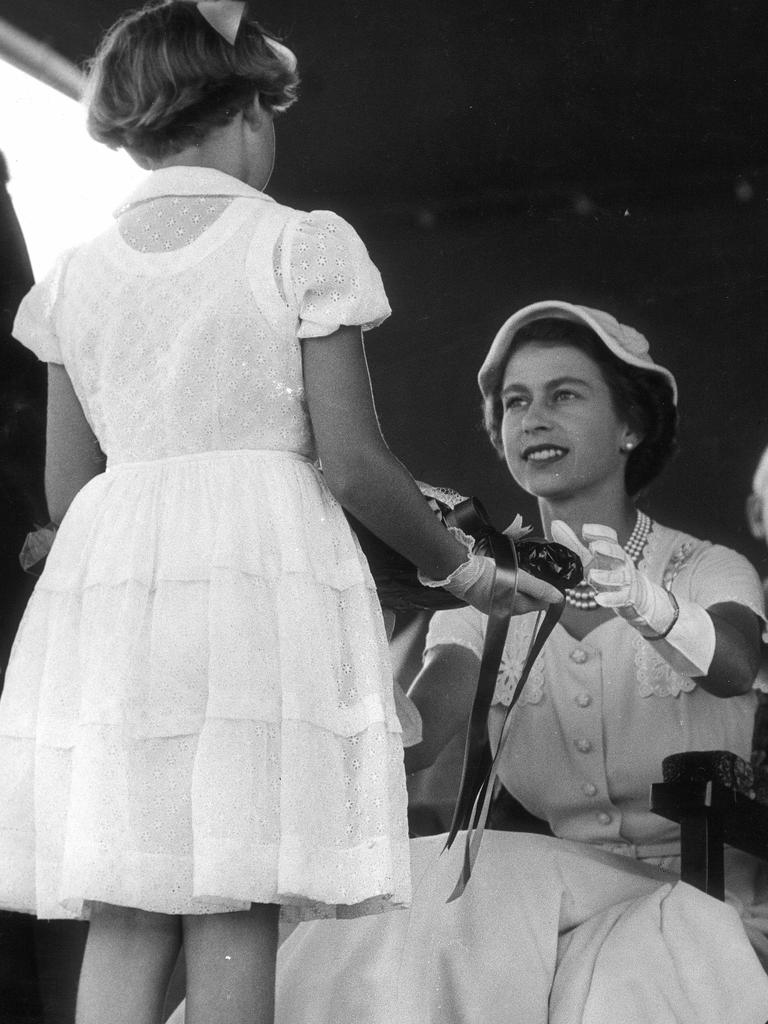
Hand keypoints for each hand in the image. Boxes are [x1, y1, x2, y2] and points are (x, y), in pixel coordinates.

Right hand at [461, 556, 563, 616]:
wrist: (459, 573)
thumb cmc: (488, 575)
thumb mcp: (518, 577)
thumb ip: (538, 587)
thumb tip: (559, 598)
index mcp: (516, 607)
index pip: (540, 604)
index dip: (546, 593)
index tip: (547, 581)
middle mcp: (505, 612)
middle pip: (527, 603)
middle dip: (533, 592)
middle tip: (535, 576)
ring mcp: (493, 608)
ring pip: (514, 600)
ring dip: (519, 590)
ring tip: (520, 575)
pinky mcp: (483, 601)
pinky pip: (502, 598)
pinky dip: (507, 590)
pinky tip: (505, 579)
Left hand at [550, 520, 675, 633]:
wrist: (636, 595)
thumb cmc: (608, 573)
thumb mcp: (590, 559)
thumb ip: (573, 544)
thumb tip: (555, 524)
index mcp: (613, 551)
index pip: (611, 537)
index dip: (599, 532)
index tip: (584, 530)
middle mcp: (621, 563)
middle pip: (619, 553)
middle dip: (607, 550)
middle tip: (593, 548)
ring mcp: (626, 581)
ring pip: (620, 577)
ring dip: (607, 576)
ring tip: (593, 576)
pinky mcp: (627, 598)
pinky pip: (621, 598)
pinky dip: (611, 599)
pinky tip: (600, 599)